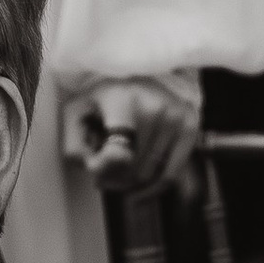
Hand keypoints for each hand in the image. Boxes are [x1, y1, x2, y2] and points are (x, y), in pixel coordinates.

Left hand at [70, 77, 197, 196]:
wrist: (140, 72)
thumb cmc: (104, 98)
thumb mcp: (77, 112)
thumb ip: (73, 144)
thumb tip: (92, 169)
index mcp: (123, 101)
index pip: (118, 155)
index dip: (102, 170)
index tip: (93, 168)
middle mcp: (154, 108)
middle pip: (132, 170)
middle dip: (113, 180)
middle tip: (103, 174)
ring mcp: (176, 118)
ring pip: (149, 176)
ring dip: (130, 184)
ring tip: (119, 170)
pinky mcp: (190, 127)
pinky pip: (171, 175)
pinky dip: (152, 188)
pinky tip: (137, 189)